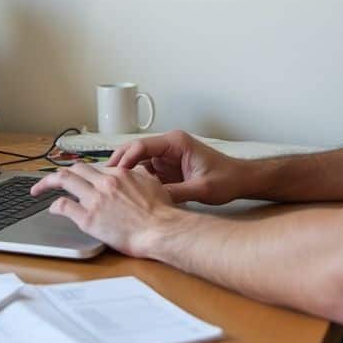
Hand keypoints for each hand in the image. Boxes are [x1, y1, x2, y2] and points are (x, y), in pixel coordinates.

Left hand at [30, 163, 178, 256]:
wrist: (161, 230)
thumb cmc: (161, 213)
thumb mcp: (152, 184)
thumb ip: (139, 175)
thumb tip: (134, 171)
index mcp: (119, 174)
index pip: (94, 167)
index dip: (82, 172)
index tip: (76, 177)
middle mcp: (104, 183)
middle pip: (75, 169)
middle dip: (59, 173)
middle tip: (49, 179)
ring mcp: (95, 200)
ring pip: (64, 181)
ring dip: (47, 183)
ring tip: (37, 189)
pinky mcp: (89, 219)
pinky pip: (64, 207)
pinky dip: (54, 206)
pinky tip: (52, 210)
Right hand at [106, 130, 245, 204]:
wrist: (241, 180)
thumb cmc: (226, 179)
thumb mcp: (202, 189)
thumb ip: (177, 192)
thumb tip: (153, 200)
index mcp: (175, 142)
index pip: (142, 146)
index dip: (125, 159)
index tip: (114, 174)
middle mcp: (168, 146)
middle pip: (134, 151)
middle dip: (118, 165)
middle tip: (101, 180)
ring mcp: (166, 157)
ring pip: (137, 162)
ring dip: (124, 174)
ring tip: (108, 188)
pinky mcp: (167, 169)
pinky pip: (145, 172)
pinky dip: (134, 181)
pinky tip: (124, 193)